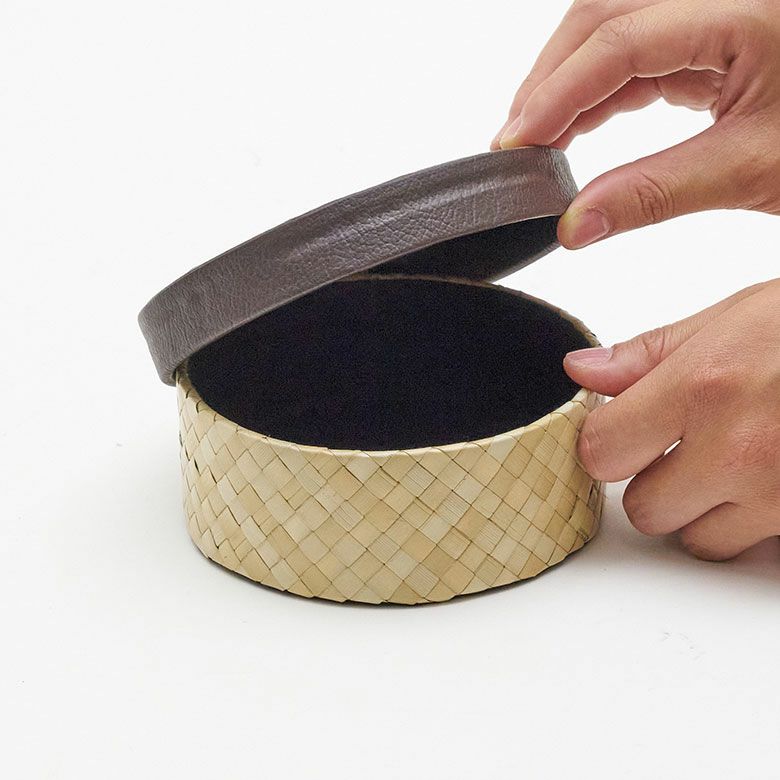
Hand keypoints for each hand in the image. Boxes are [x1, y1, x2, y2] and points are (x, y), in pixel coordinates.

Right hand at [491, 0, 779, 247]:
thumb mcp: (752, 171)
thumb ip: (653, 194)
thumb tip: (574, 224)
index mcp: (749, 11)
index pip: (622, 40)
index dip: (558, 93)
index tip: (515, 145)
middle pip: (604, 12)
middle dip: (549, 77)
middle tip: (515, 143)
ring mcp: (716, 6)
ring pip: (612, 22)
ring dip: (566, 79)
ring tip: (536, 138)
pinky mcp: (712, 28)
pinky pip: (635, 44)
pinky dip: (597, 87)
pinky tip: (576, 126)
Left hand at [563, 279, 779, 559]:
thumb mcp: (738, 316)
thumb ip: (650, 354)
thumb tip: (581, 371)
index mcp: (705, 386)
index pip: (601, 450)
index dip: (607, 442)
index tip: (621, 431)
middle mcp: (740, 449)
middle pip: (644, 508)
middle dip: (656, 481)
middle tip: (687, 446)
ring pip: (698, 540)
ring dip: (704, 510)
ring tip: (738, 461)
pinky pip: (758, 551)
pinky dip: (755, 523)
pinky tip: (775, 477)